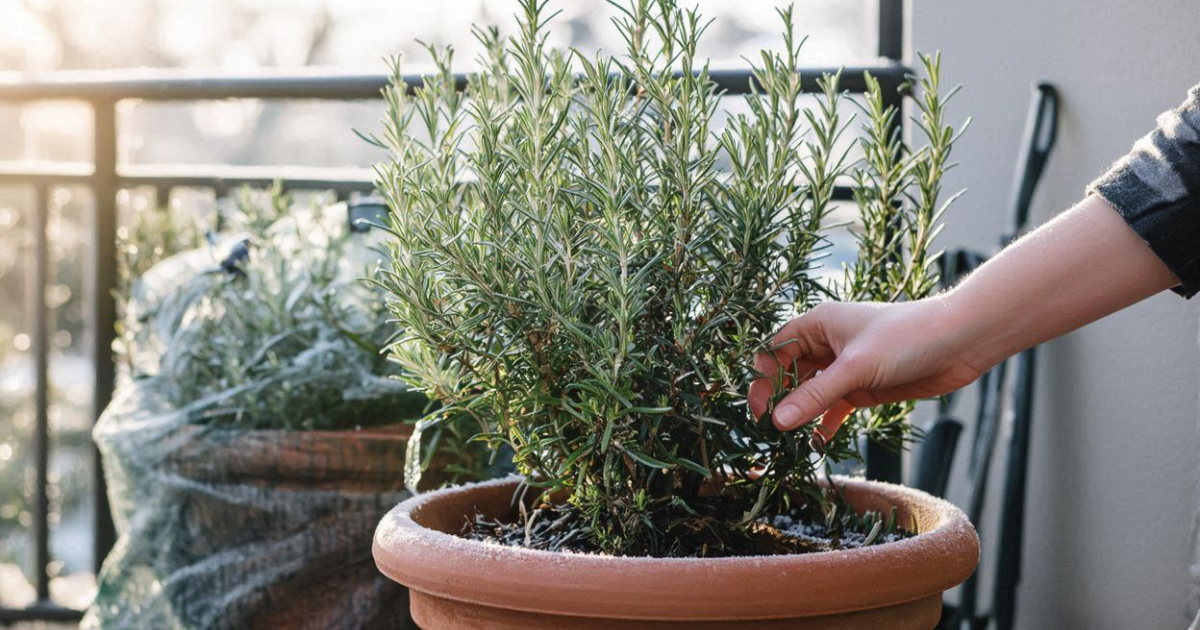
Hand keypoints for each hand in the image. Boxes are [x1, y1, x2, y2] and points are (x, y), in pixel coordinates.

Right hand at [748, 298, 986, 439]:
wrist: (959, 342)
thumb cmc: (906, 338)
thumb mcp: (855, 367)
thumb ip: (815, 396)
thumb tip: (777, 422)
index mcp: (818, 324)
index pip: (774, 351)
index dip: (761, 379)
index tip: (759, 411)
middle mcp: (827, 343)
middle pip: (788, 373)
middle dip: (778, 400)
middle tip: (770, 431)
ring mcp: (845, 367)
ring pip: (810, 393)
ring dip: (800, 415)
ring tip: (789, 442)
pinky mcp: (864, 386)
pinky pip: (833, 408)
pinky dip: (825, 424)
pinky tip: (818, 444)